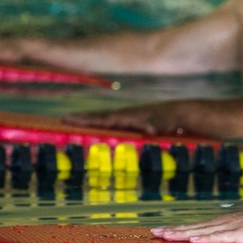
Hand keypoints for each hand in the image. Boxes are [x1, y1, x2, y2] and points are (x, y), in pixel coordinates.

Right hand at [62, 102, 181, 134]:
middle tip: (62, 118)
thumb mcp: (163, 124)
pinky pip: (111, 120)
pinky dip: (100, 121)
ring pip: (104, 117)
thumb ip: (155, 126)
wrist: (180, 112)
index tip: (68, 119)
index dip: (86, 120)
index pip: (103, 118)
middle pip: (99, 116)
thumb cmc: (170, 119)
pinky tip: (95, 125)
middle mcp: (125, 114)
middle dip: (81, 118)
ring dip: (89, 119)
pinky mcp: (132, 120)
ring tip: (72, 121)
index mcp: (128, 116)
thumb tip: (149, 130)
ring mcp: (128, 116)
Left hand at [152, 204, 242, 242]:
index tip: (165, 230)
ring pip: (204, 231)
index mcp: (231, 221)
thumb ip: (240, 235)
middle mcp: (229, 222)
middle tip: (154, 232)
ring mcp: (235, 227)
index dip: (183, 228)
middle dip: (175, 230)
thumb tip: (228, 242)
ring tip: (165, 235)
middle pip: (197, 226)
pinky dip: (206, 238)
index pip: (201, 226)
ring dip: (184, 233)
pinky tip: (193, 240)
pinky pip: (221, 237)